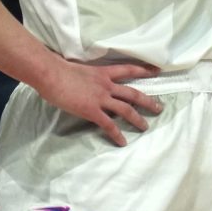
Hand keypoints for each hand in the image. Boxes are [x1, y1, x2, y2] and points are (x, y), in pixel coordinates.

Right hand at [36, 57, 162, 146]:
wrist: (52, 74)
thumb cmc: (59, 69)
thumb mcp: (79, 69)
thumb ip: (87, 76)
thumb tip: (85, 81)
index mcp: (103, 72)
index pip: (128, 69)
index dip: (143, 70)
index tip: (157, 71)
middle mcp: (106, 85)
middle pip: (133, 93)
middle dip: (147, 101)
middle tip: (159, 108)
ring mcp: (101, 98)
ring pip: (126, 110)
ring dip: (137, 119)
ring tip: (145, 127)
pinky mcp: (92, 111)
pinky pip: (109, 125)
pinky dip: (117, 134)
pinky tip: (122, 142)